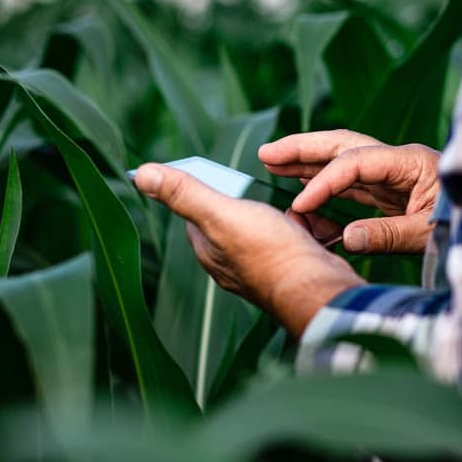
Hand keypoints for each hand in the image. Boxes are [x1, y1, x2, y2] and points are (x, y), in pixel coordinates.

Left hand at [134, 163, 363, 337]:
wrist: (320, 287)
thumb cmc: (270, 253)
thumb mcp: (222, 214)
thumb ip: (184, 194)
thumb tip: (142, 174)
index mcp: (209, 252)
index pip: (195, 215)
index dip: (205, 192)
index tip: (218, 178)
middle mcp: (231, 265)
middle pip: (232, 221)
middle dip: (248, 203)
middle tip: (259, 194)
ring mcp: (263, 270)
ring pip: (266, 230)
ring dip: (277, 215)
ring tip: (286, 210)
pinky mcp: (292, 269)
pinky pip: (292, 241)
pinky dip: (299, 229)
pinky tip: (306, 226)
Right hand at [259, 130, 439, 253]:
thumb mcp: (433, 233)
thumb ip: (389, 235)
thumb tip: (346, 238)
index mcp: (411, 163)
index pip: (355, 164)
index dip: (323, 183)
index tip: (299, 206)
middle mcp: (400, 162)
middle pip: (343, 145)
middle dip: (303, 148)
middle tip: (267, 154)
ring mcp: (395, 176)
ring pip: (343, 162)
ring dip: (308, 162)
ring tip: (273, 164)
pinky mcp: (393, 192)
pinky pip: (352, 184)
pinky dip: (325, 184)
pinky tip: (304, 190)